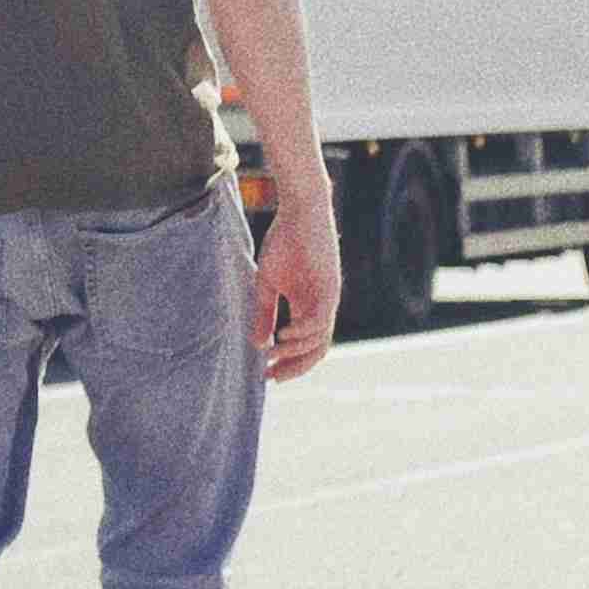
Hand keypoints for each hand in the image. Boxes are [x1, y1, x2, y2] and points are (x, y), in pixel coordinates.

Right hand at [253, 189, 339, 383]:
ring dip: (294, 353)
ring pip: (318, 340)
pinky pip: (318, 320)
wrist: (302, 211)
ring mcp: (327, 299)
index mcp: (309, 307)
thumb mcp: (268, 283)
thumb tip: (259, 344)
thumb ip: (265, 314)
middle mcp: (322, 308)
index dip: (288, 363)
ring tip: (272, 356)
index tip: (266, 374)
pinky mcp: (328, 289)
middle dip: (294, 367)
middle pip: (315, 350)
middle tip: (271, 376)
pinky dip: (301, 333)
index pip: (305, 346)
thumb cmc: (284, 243)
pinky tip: (282, 336)